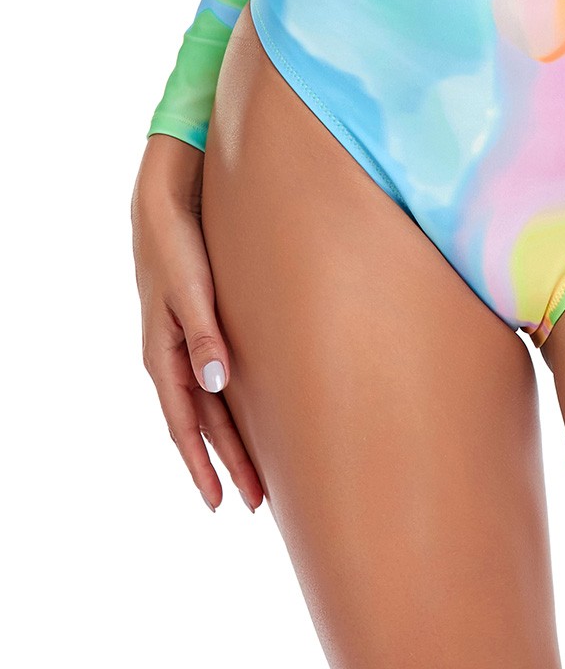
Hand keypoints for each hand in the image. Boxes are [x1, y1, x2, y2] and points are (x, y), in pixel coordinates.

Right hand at [131, 134, 263, 512]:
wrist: (166, 205)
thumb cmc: (179, 245)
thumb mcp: (193, 290)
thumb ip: (205, 336)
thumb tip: (216, 386)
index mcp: (163, 355)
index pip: (185, 425)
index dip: (203, 464)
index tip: (222, 502)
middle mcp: (172, 357)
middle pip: (201, 423)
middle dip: (227, 463)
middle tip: (255, 503)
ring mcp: (185, 344)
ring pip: (209, 405)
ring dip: (231, 440)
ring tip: (257, 473)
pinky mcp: (200, 327)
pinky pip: (213, 380)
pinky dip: (229, 406)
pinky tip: (249, 415)